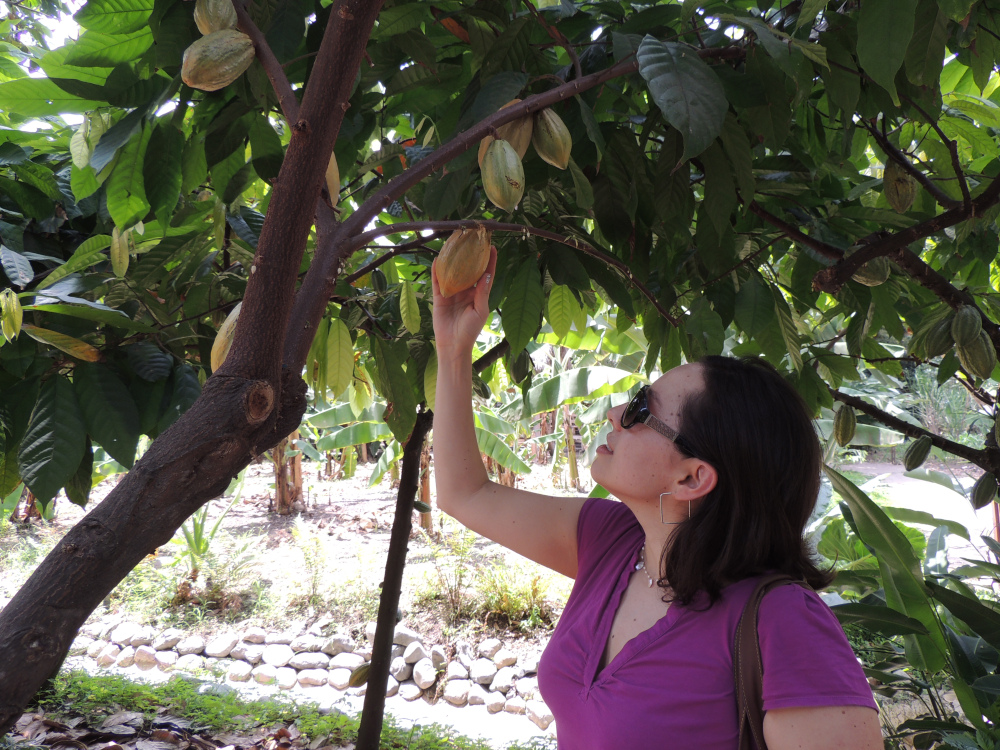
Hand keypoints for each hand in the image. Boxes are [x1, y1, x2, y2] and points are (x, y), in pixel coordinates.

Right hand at [431, 245, 496, 359]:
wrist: (453, 345)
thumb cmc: (470, 330)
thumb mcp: (480, 311)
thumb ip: (482, 293)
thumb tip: (486, 275)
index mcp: (478, 294)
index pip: (485, 274)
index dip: (489, 261)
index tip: (492, 247)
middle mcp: (466, 291)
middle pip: (468, 270)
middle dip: (470, 256)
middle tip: (472, 241)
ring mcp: (452, 293)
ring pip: (452, 273)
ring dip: (453, 261)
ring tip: (454, 245)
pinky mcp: (440, 297)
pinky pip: (438, 282)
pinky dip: (437, 271)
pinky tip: (437, 260)